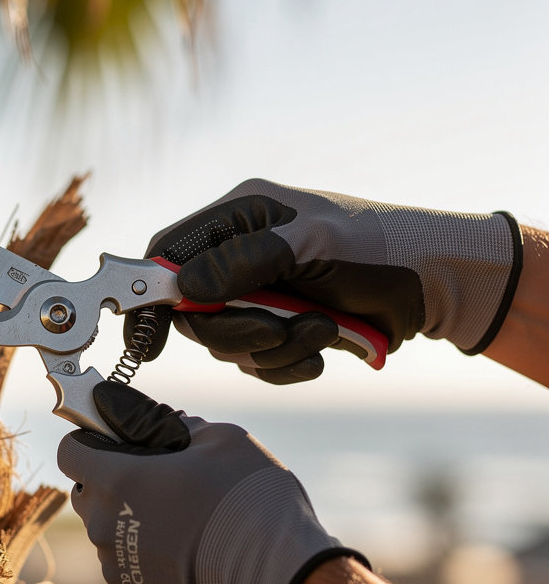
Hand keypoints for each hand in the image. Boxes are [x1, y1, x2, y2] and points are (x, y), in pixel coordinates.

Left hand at [56, 380, 362, 583]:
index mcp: (116, 479)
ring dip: (128, 522)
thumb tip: (148, 418)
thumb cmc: (248, 496)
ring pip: (107, 533)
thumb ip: (166, 425)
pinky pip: (124, 568)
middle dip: (111, 482)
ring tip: (178, 521)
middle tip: (157, 480)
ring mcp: (115, 566)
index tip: (117, 443)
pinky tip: (182, 554)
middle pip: (87, 494)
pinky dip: (143, 558)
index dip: (92, 442)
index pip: (71, 451)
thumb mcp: (216, 437)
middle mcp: (104, 525)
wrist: (274, 572)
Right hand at [128, 179, 521, 383]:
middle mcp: (239, 257)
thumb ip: (245, 262)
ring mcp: (257, 296)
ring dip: (272, 347)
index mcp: (239, 218)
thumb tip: (184, 289)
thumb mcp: (314, 245)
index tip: (147, 339)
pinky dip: (287, 365)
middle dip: (235, 330)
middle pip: (194, 311)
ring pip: (226, 343)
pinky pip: (257, 363)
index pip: (168, 254)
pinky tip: (322, 351)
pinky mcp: (277, 329)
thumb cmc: (380, 250)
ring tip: (320, 330)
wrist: (435, 287)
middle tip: (276, 330)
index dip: (150, 296)